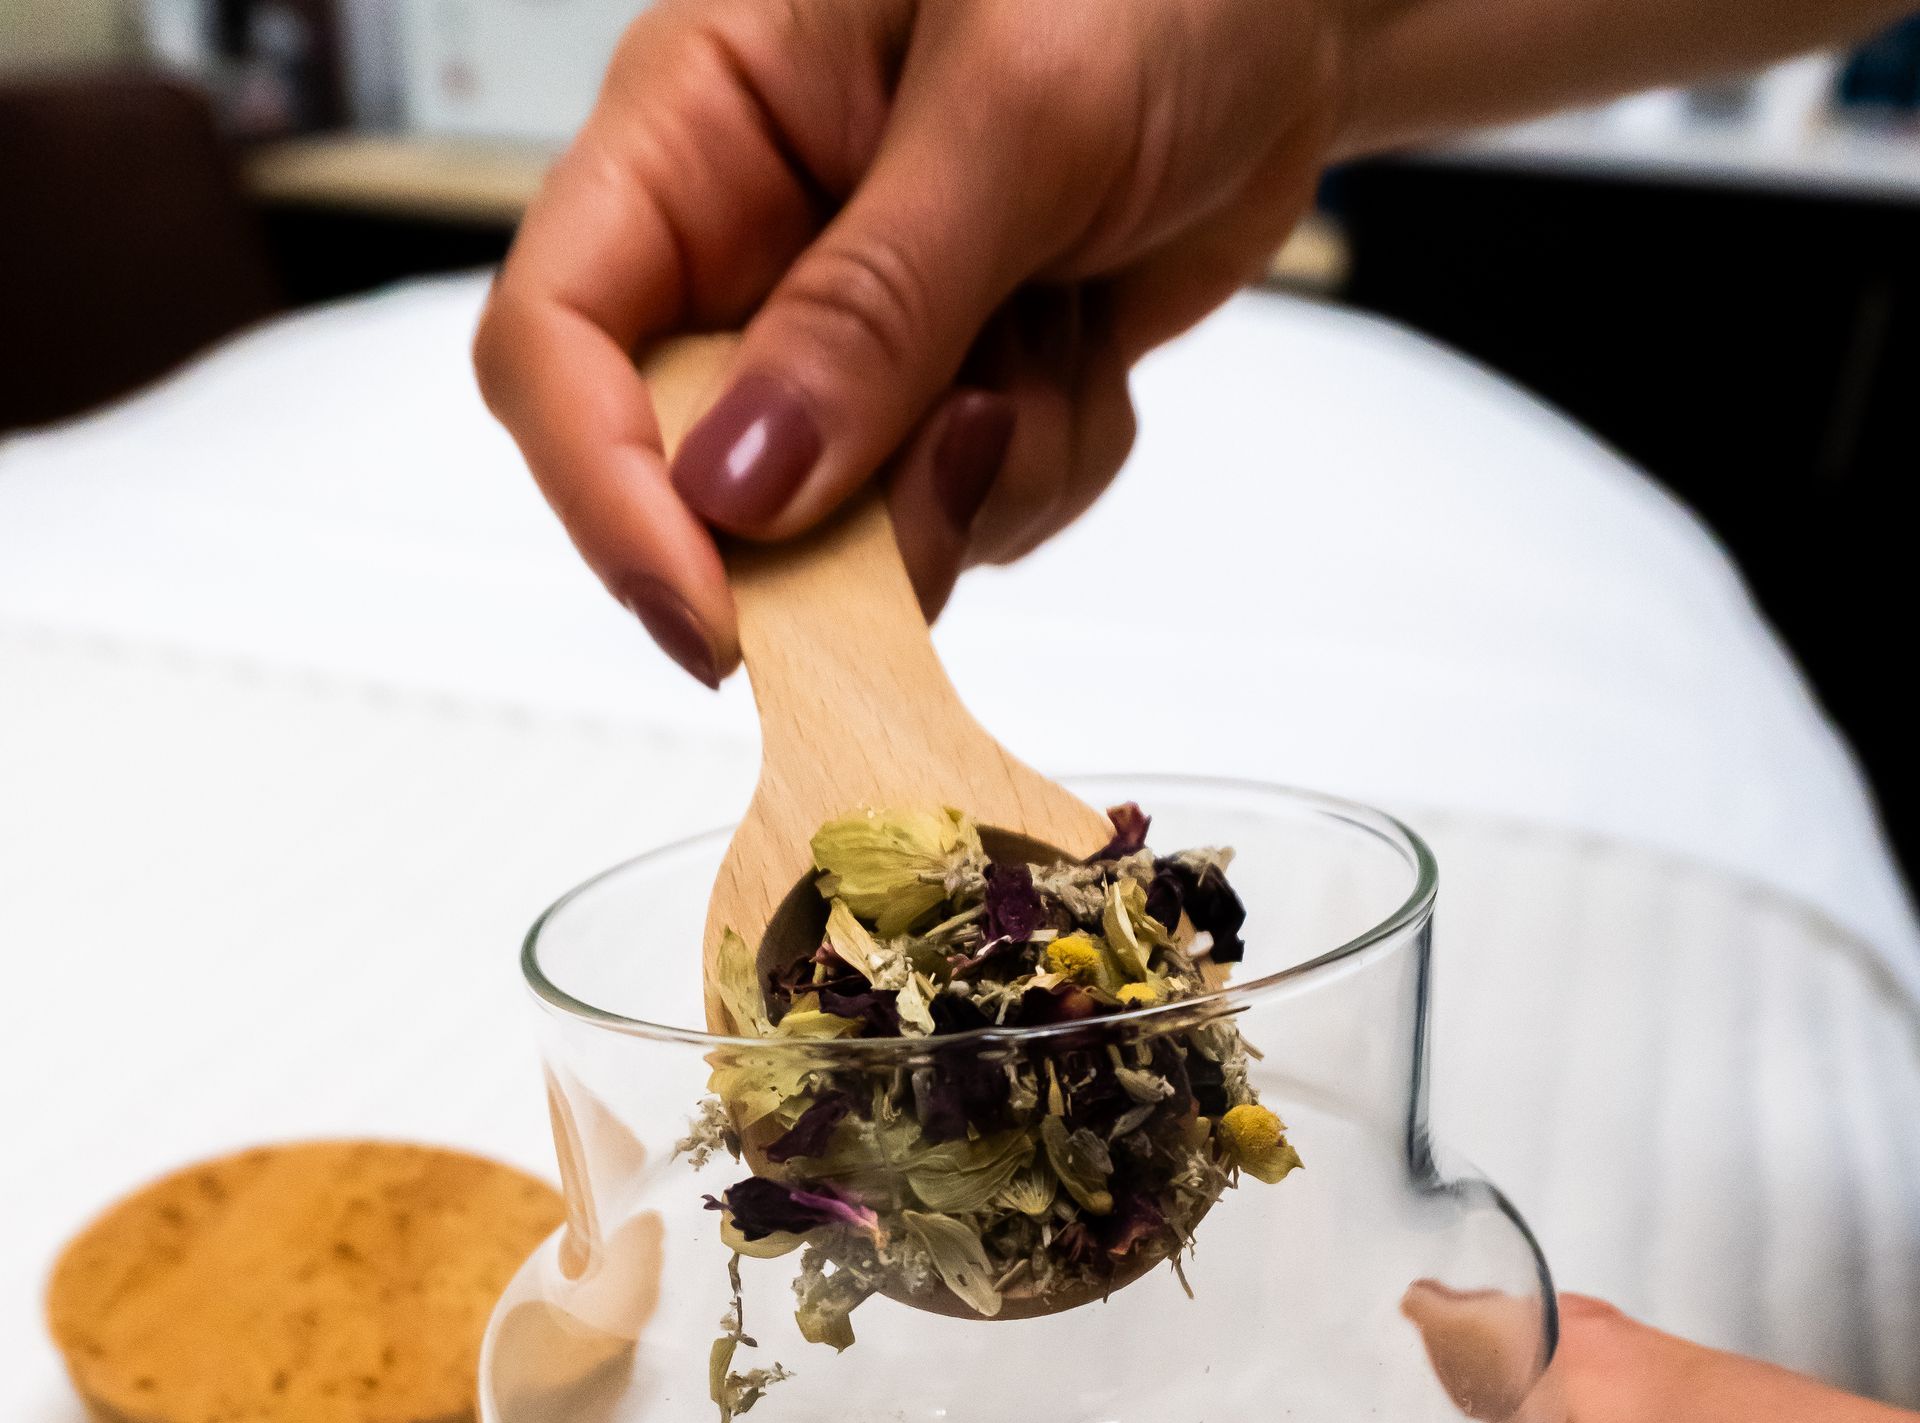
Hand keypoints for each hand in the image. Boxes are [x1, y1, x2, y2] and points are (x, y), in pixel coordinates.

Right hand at [473, 0, 1346, 677]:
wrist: (1302, 0)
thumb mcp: (1015, 111)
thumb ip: (873, 306)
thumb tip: (740, 486)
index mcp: (698, 120)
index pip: (556, 342)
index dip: (608, 498)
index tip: (711, 617)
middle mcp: (746, 241)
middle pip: (690, 477)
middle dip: (840, 516)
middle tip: (972, 443)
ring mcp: (843, 336)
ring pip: (842, 532)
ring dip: (975, 478)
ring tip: (1060, 328)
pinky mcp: (938, 397)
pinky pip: (956, 521)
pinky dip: (1042, 465)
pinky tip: (1091, 342)